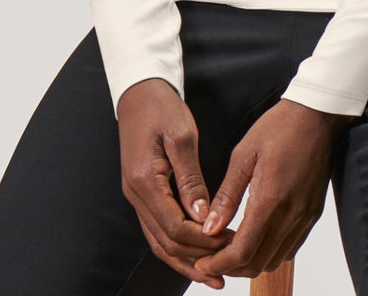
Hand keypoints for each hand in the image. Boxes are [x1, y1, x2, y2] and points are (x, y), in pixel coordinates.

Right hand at [116, 78, 232, 289]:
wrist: (139, 91)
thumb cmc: (162, 108)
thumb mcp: (182, 138)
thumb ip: (192, 179)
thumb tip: (204, 217)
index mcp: (144, 182)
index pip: (175, 228)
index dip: (204, 242)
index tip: (232, 243)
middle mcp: (135, 196)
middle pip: (166, 243)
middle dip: (199, 258)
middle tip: (231, 262)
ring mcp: (136, 197)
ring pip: (160, 243)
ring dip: (187, 261)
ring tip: (216, 275)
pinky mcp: (143, 194)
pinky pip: (158, 230)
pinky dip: (178, 246)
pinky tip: (198, 253)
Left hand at [191, 98, 352, 280]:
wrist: (317, 116)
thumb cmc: (279, 128)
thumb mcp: (243, 155)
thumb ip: (227, 195)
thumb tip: (209, 226)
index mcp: (270, 199)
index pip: (243, 251)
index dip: (219, 264)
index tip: (201, 264)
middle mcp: (291, 215)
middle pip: (258, 263)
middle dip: (231, 267)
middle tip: (210, 258)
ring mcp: (305, 217)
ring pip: (275, 260)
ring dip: (250, 262)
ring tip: (229, 249)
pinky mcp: (312, 214)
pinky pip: (290, 248)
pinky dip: (269, 252)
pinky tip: (254, 238)